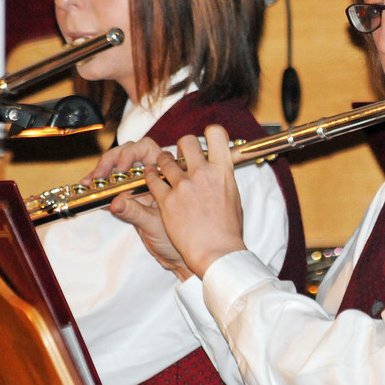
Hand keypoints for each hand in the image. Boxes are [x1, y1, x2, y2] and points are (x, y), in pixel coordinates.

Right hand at [82, 137, 190, 277]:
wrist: (185, 258)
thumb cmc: (184, 239)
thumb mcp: (156, 225)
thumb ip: (135, 213)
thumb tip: (115, 203)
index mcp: (169, 174)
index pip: (145, 149)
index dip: (130, 153)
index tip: (121, 168)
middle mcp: (157, 176)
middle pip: (129, 153)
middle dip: (111, 159)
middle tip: (100, 174)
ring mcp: (144, 186)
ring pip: (120, 167)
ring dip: (103, 170)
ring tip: (90, 181)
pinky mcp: (131, 199)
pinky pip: (115, 186)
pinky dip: (101, 186)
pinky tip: (90, 188)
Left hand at [142, 125, 246, 276]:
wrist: (216, 252)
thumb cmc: (228, 229)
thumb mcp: (233, 198)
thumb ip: (222, 179)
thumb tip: (219, 170)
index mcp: (223, 171)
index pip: (217, 135)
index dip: (210, 132)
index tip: (206, 139)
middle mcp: (203, 174)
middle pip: (187, 141)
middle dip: (182, 145)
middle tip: (182, 155)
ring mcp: (184, 185)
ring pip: (165, 159)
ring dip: (163, 161)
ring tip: (163, 167)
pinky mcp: (167, 199)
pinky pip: (153, 179)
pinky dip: (150, 177)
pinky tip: (152, 179)